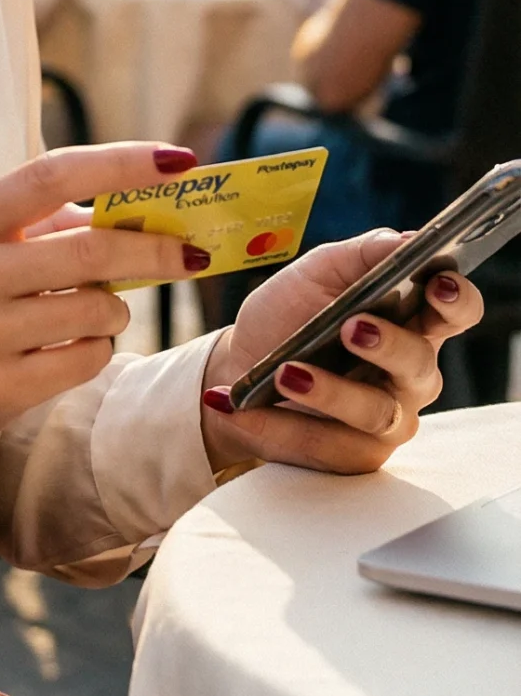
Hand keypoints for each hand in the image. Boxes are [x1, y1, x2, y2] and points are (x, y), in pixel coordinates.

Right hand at [0, 142, 203, 481]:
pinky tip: (73, 350)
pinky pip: (85, 361)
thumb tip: (131, 211)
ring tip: (99, 313)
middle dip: (155, 250)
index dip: (122, 163)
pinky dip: (97, 351)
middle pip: (91, 251)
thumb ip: (38, 227)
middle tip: (189, 252)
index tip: (178, 160)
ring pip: (96, 312)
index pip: (51, 174)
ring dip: (117, 311)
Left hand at [199, 229, 483, 476]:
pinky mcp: (353, 454)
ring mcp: (387, 418)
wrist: (239, 366)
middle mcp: (411, 374)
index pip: (455, 312)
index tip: (438, 283)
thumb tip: (407, 241)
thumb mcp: (318, 272)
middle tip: (351, 326)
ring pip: (375, 412)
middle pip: (420, 364)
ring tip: (286, 372)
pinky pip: (325, 444)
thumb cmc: (289, 315)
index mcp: (412, 322)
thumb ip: (364, 254)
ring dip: (330, 391)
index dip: (455, 300)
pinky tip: (246, 407)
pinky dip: (280, 425)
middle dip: (388, 345)